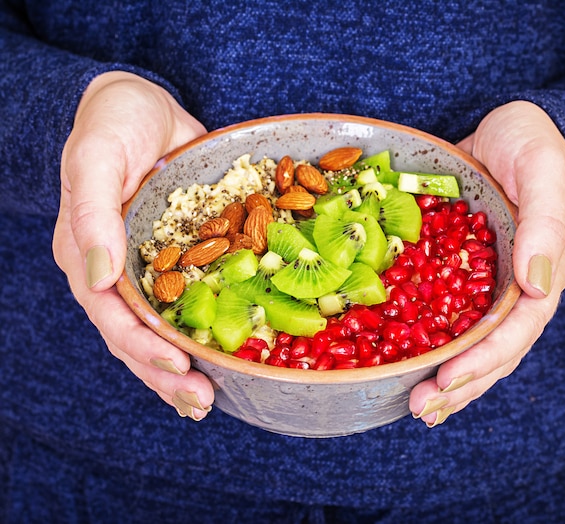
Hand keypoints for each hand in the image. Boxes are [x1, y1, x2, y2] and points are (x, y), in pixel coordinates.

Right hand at [52, 71, 213, 419]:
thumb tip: (96, 277)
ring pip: (159, 330)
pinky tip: (220, 358)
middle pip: (134, 336)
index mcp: (86, 254)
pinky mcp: (177, 259)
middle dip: (165, 373)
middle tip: (201, 402)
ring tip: (210, 399)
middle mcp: (115, 272)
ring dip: (182, 367)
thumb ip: (91, 212)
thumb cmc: (112, 123)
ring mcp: (146, 269)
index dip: (141, 345)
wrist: (141, 107)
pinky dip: (201, 332)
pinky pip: (187, 303)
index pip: (110, 314)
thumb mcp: (95, 156)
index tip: (178, 365)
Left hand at [409, 101, 564, 426]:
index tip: (448, 378)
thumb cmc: (532, 145)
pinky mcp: (456, 272)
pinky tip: (402, 363)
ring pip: (468, 342)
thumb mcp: (544, 172)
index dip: (485, 358)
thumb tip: (539, 285)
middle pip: (492, 349)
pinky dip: (426, 342)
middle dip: (459, 383)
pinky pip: (443, 314)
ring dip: (443, 376)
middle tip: (420, 408)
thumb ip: (546, 224)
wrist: (508, 130)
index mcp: (542, 272)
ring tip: (415, 405)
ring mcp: (484, 284)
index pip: (517, 329)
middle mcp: (514, 288)